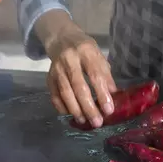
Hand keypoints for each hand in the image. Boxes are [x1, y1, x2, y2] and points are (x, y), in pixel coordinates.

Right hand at [36, 10, 115, 126]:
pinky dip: (62, 107)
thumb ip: (106, 76)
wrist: (61, 39)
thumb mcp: (99, 57)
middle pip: (79, 86)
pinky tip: (71, 115)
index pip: (95, 75)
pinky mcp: (49, 77)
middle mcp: (70, 60)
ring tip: (85, 121)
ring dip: (75, 110)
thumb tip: (113, 97)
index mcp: (86, 52)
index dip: (102, 94)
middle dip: (89, 107)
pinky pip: (54, 95)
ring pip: (65, 93)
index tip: (109, 110)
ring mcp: (57, 69)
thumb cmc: (85, 50)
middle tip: (97, 122)